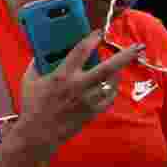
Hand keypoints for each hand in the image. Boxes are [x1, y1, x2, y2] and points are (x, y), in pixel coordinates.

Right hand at [18, 31, 142, 156]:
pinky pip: (109, 98)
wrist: (38, 133)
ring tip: (120, 66)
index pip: (81, 51)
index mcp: (62, 75)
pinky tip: (110, 86)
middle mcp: (79, 86)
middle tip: (138, 46)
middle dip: (125, 56)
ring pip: (112, 83)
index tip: (99, 32)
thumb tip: (42, 52)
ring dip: (118, 72)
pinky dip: (111, 90)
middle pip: (108, 67)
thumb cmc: (32, 106)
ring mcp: (88, 100)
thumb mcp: (29, 81)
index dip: (92, 39)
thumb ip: (37, 64)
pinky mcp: (92, 112)